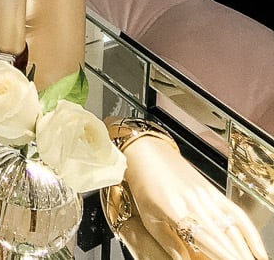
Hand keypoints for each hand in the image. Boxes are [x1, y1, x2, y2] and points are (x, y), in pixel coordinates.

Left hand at [124, 134, 266, 259]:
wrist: (146, 152)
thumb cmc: (143, 185)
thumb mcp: (149, 218)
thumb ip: (168, 242)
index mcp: (176, 209)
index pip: (205, 239)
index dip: (222, 256)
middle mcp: (195, 202)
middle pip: (224, 236)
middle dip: (237, 255)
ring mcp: (206, 195)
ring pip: (233, 227)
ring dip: (246, 248)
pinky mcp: (213, 190)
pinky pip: (236, 213)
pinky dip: (250, 231)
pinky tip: (257, 248)